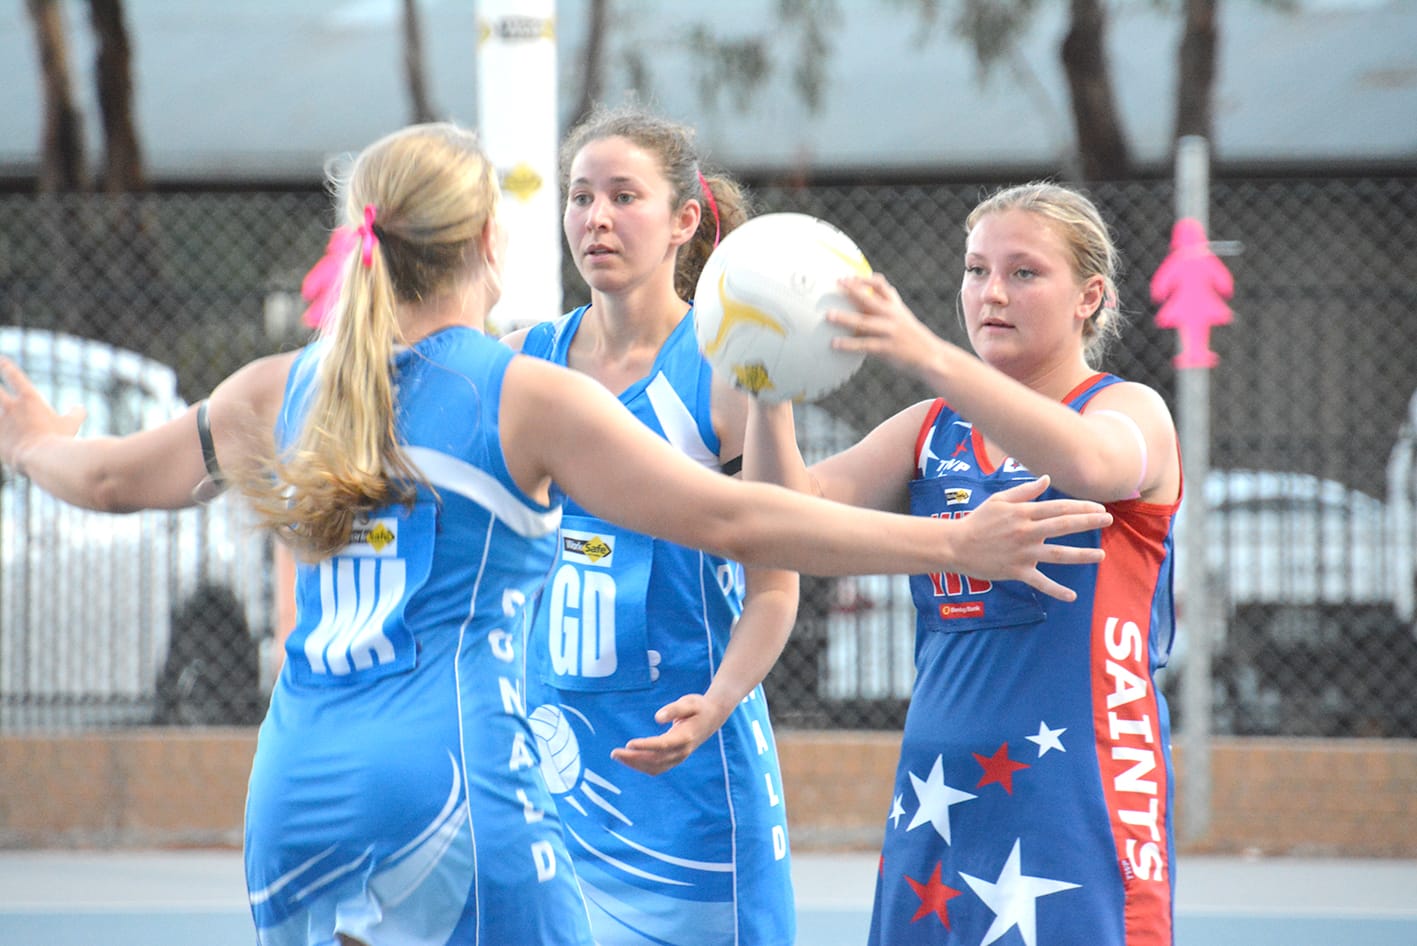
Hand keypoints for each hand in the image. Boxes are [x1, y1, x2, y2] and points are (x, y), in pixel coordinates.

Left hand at [0, 357, 85, 473]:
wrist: (42, 458)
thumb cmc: (59, 439)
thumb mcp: (72, 425)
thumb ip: (76, 414)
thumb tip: (80, 408)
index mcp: (30, 400)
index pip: (15, 377)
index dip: (6, 367)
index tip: (1, 361)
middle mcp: (11, 408)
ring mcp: (0, 423)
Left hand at [610, 693, 732, 775]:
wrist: (713, 717)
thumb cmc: (699, 707)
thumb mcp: (689, 702)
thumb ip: (674, 709)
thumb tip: (657, 718)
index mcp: (686, 737)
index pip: (662, 745)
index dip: (645, 746)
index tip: (629, 744)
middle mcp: (682, 751)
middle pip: (655, 760)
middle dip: (634, 758)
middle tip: (614, 753)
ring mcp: (679, 757)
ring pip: (655, 767)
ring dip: (635, 764)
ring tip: (617, 756)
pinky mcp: (675, 759)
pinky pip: (657, 768)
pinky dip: (642, 766)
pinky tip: (629, 758)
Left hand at [827, 273, 946, 377]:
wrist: (932, 356)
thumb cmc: (912, 337)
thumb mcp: (903, 317)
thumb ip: (888, 304)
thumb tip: (874, 291)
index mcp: (895, 307)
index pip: (881, 286)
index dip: (864, 279)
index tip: (848, 276)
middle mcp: (892, 316)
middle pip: (869, 299)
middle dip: (852, 290)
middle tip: (836, 284)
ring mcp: (889, 332)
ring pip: (863, 323)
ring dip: (845, 318)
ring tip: (828, 315)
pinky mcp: (887, 349)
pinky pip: (864, 345)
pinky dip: (848, 344)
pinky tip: (834, 344)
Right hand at [952, 475, 1110, 601]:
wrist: (955, 545)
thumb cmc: (978, 521)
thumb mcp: (999, 500)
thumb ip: (1025, 491)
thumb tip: (1046, 479)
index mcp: (1023, 513)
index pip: (1059, 507)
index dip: (1081, 506)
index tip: (1099, 507)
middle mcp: (1026, 532)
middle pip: (1063, 525)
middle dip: (1088, 522)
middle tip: (1108, 520)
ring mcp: (1023, 553)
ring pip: (1058, 554)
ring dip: (1081, 555)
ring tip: (1101, 555)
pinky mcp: (1016, 571)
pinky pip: (1040, 582)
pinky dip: (1056, 591)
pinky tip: (1072, 596)